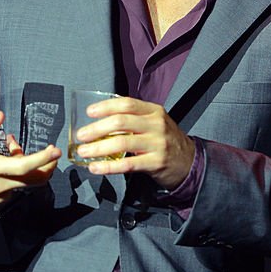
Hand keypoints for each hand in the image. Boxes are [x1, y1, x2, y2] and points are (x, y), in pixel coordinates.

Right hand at [0, 112, 59, 215]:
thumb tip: (0, 116)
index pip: (23, 166)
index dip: (42, 159)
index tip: (55, 151)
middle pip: (34, 179)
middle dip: (47, 165)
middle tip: (49, 152)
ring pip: (23, 183)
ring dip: (25, 169)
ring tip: (10, 153)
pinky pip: (13, 191)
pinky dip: (14, 178)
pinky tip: (3, 168)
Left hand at [74, 96, 194, 189]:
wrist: (189, 161)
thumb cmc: (165, 140)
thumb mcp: (154, 123)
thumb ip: (134, 118)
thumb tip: (101, 120)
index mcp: (154, 111)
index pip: (127, 104)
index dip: (106, 107)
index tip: (89, 112)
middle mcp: (156, 125)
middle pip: (121, 122)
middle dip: (96, 129)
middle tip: (81, 136)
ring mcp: (157, 144)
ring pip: (122, 142)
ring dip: (98, 148)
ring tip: (83, 152)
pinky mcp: (155, 162)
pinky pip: (127, 164)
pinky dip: (108, 167)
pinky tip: (95, 168)